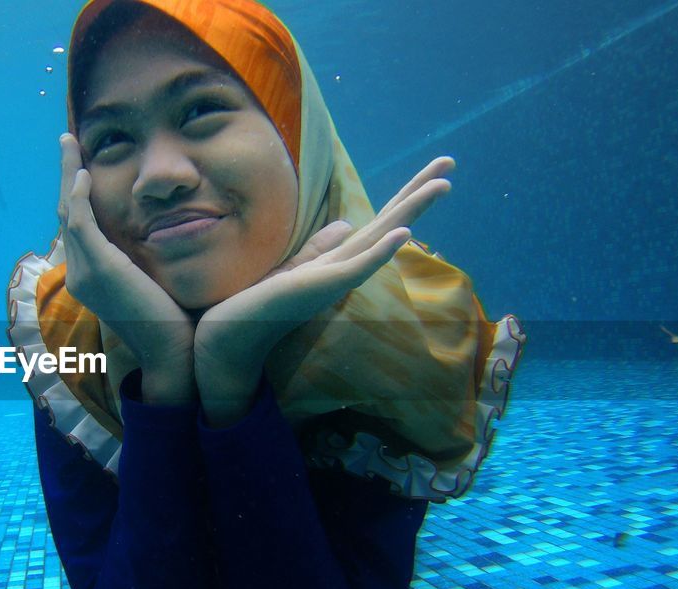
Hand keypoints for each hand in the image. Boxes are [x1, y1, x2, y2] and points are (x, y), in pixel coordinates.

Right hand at [57, 134, 196, 404]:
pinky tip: (84, 173)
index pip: (77, 225)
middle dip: (65, 174)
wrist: (170, 355)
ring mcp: (84, 271)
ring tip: (70, 142)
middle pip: (65, 212)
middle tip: (67, 141)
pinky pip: (80, 221)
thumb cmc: (171, 324)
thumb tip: (157, 239)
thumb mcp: (152, 284)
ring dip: (68, 173)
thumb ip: (144, 262)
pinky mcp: (99, 267)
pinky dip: (78, 194)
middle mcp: (78, 273)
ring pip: (68, 211)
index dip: (75, 192)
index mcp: (89, 277)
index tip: (82, 165)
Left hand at [194, 156, 455, 425]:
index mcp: (338, 262)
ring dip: (411, 211)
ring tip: (442, 184)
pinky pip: (357, 268)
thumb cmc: (255, 307)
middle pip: (389, 223)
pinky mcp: (320, 289)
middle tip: (450, 161)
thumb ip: (319, 250)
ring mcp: (335, 280)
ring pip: (380, 239)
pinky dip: (381, 251)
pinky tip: (404, 233)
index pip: (378, 222)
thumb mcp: (292, 268)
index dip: (404, 196)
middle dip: (418, 193)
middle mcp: (343, 269)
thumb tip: (345, 225)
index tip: (432, 169)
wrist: (228, 338)